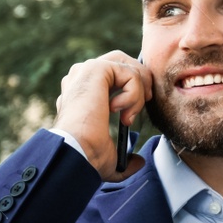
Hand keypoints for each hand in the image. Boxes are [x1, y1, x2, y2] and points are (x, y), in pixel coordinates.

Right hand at [53, 50, 152, 181]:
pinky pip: (129, 73)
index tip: (131, 115)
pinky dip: (134, 94)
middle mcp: (80, 77)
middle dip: (140, 80)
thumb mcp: (109, 158)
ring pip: (127, 67)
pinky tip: (120, 113)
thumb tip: (138, 162)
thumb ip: (124, 158)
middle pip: (122, 61)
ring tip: (128, 116)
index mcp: (80, 91)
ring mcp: (86, 70)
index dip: (131, 88)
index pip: (112, 75)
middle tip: (146, 101)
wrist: (76, 152)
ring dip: (138, 92)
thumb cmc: (86, 156)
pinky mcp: (96, 69)